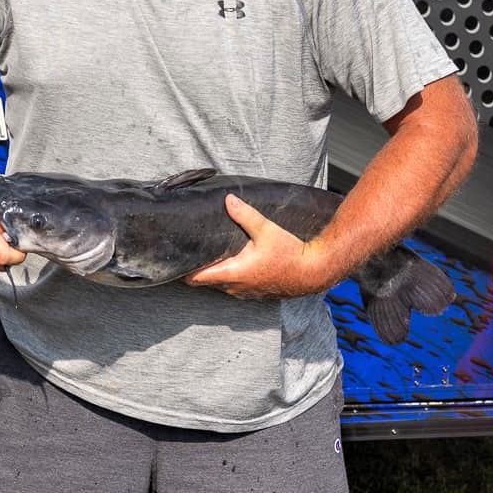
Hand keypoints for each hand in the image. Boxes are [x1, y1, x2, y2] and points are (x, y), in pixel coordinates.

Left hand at [185, 194, 337, 298]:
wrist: (316, 271)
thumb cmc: (292, 253)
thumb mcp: (267, 230)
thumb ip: (245, 215)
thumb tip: (228, 199)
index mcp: (234, 273)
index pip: (196, 279)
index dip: (183, 271)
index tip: (176, 259)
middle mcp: (236, 288)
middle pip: (206, 282)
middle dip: (197, 269)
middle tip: (191, 252)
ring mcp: (246, 293)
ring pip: (221, 285)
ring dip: (214, 274)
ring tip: (209, 256)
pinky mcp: (257, 293)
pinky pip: (235, 288)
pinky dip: (229, 278)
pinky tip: (232, 264)